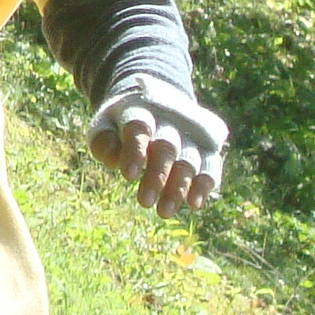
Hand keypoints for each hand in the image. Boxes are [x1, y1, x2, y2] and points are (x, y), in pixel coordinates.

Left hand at [88, 79, 228, 215]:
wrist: (156, 102)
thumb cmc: (123, 123)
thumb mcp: (106, 125)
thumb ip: (103, 141)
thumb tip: (113, 160)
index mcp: (141, 110)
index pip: (139, 128)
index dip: (135, 151)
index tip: (128, 176)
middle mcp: (169, 120)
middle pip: (166, 147)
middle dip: (157, 176)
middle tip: (144, 203)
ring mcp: (190, 134)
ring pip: (188, 161)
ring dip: (179, 187)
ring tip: (164, 212)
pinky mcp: (207, 148)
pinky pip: (211, 166)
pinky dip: (203, 184)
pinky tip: (194, 203)